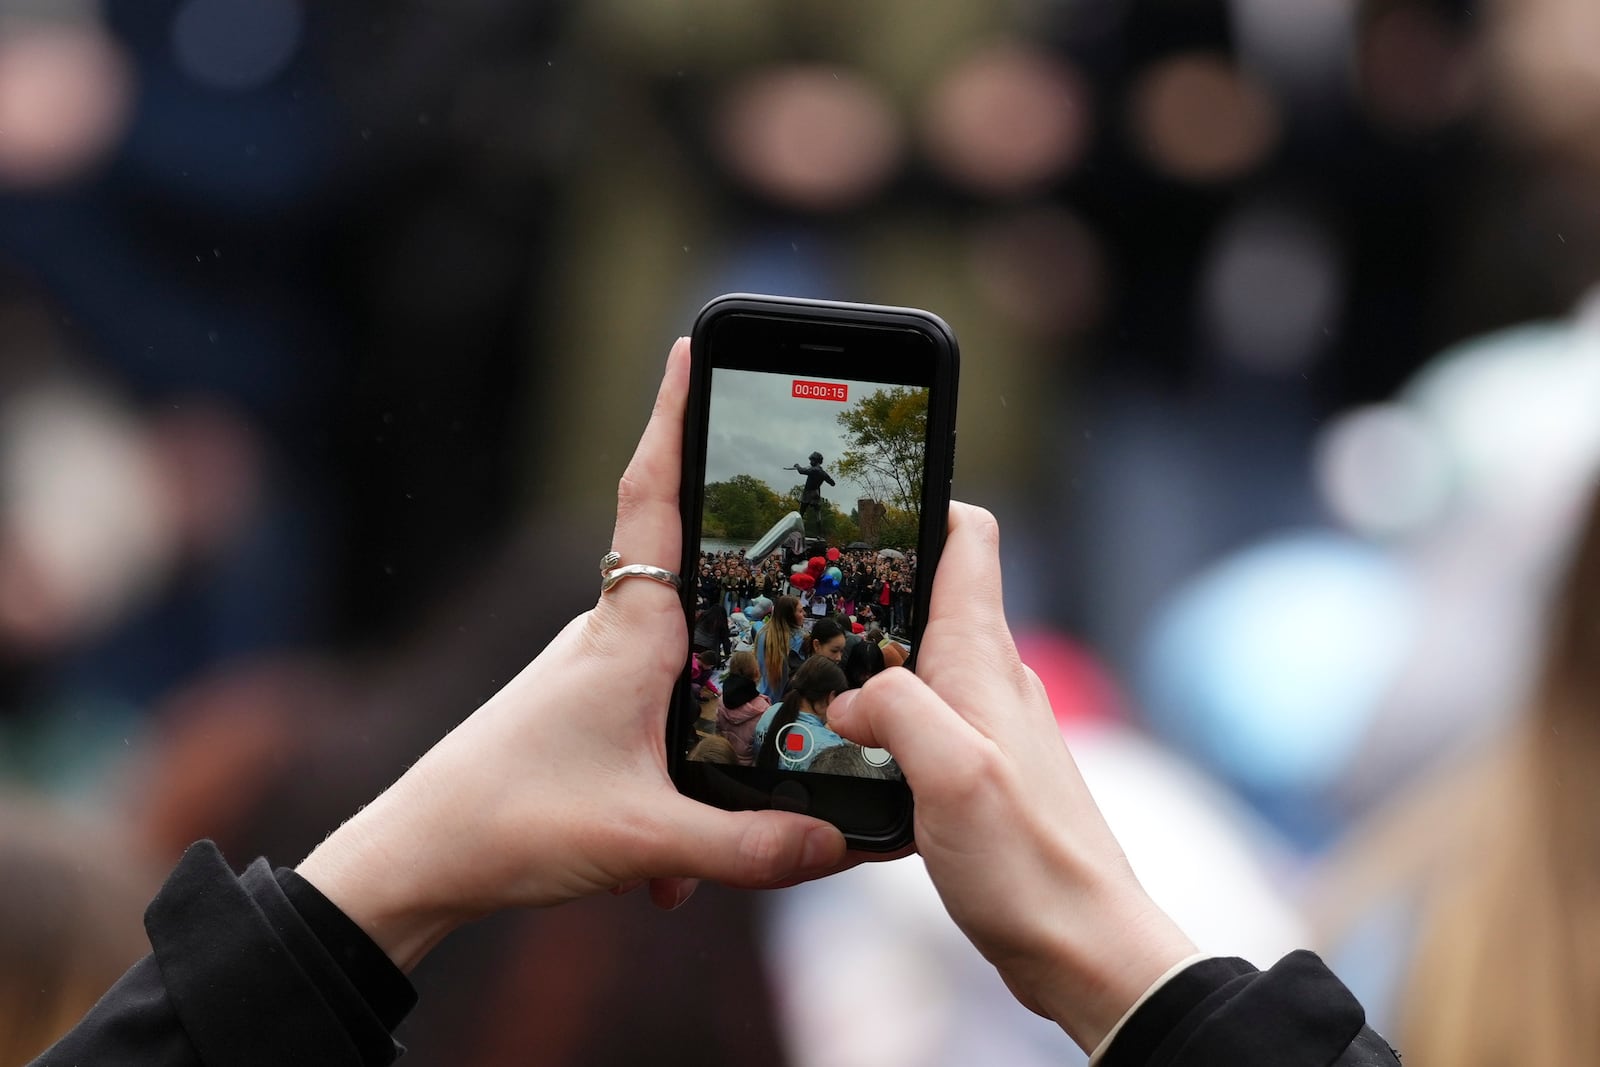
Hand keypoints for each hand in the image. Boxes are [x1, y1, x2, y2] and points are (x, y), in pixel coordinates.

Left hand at [297, 339, 846, 969]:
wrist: (414, 858)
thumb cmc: (509, 825)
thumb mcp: (645, 840)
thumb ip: (750, 847)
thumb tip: (839, 843)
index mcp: (628, 630)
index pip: (654, 494)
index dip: (674, 418)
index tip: (692, 345)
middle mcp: (613, 631)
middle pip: (688, 557)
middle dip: (741, 534)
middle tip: (803, 509)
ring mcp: (599, 669)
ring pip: (684, 652)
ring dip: (722, 699)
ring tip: (751, 768)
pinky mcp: (591, 709)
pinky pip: (662, 708)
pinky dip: (686, 768)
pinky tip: (676, 871)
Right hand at [827, 503, 1197, 1051]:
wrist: (1084, 947)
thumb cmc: (1029, 863)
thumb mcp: (949, 774)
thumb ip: (896, 710)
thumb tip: (851, 696)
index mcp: (984, 662)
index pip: (971, 540)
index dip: (926, 502)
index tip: (868, 492)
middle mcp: (990, 682)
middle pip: (932, 598)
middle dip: (873, 587)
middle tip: (801, 591)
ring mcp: (985, 728)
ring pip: (919, 664)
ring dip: (869, 660)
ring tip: (807, 672)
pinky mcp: (975, 774)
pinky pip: (919, 724)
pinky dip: (879, 723)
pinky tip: (846, 752)